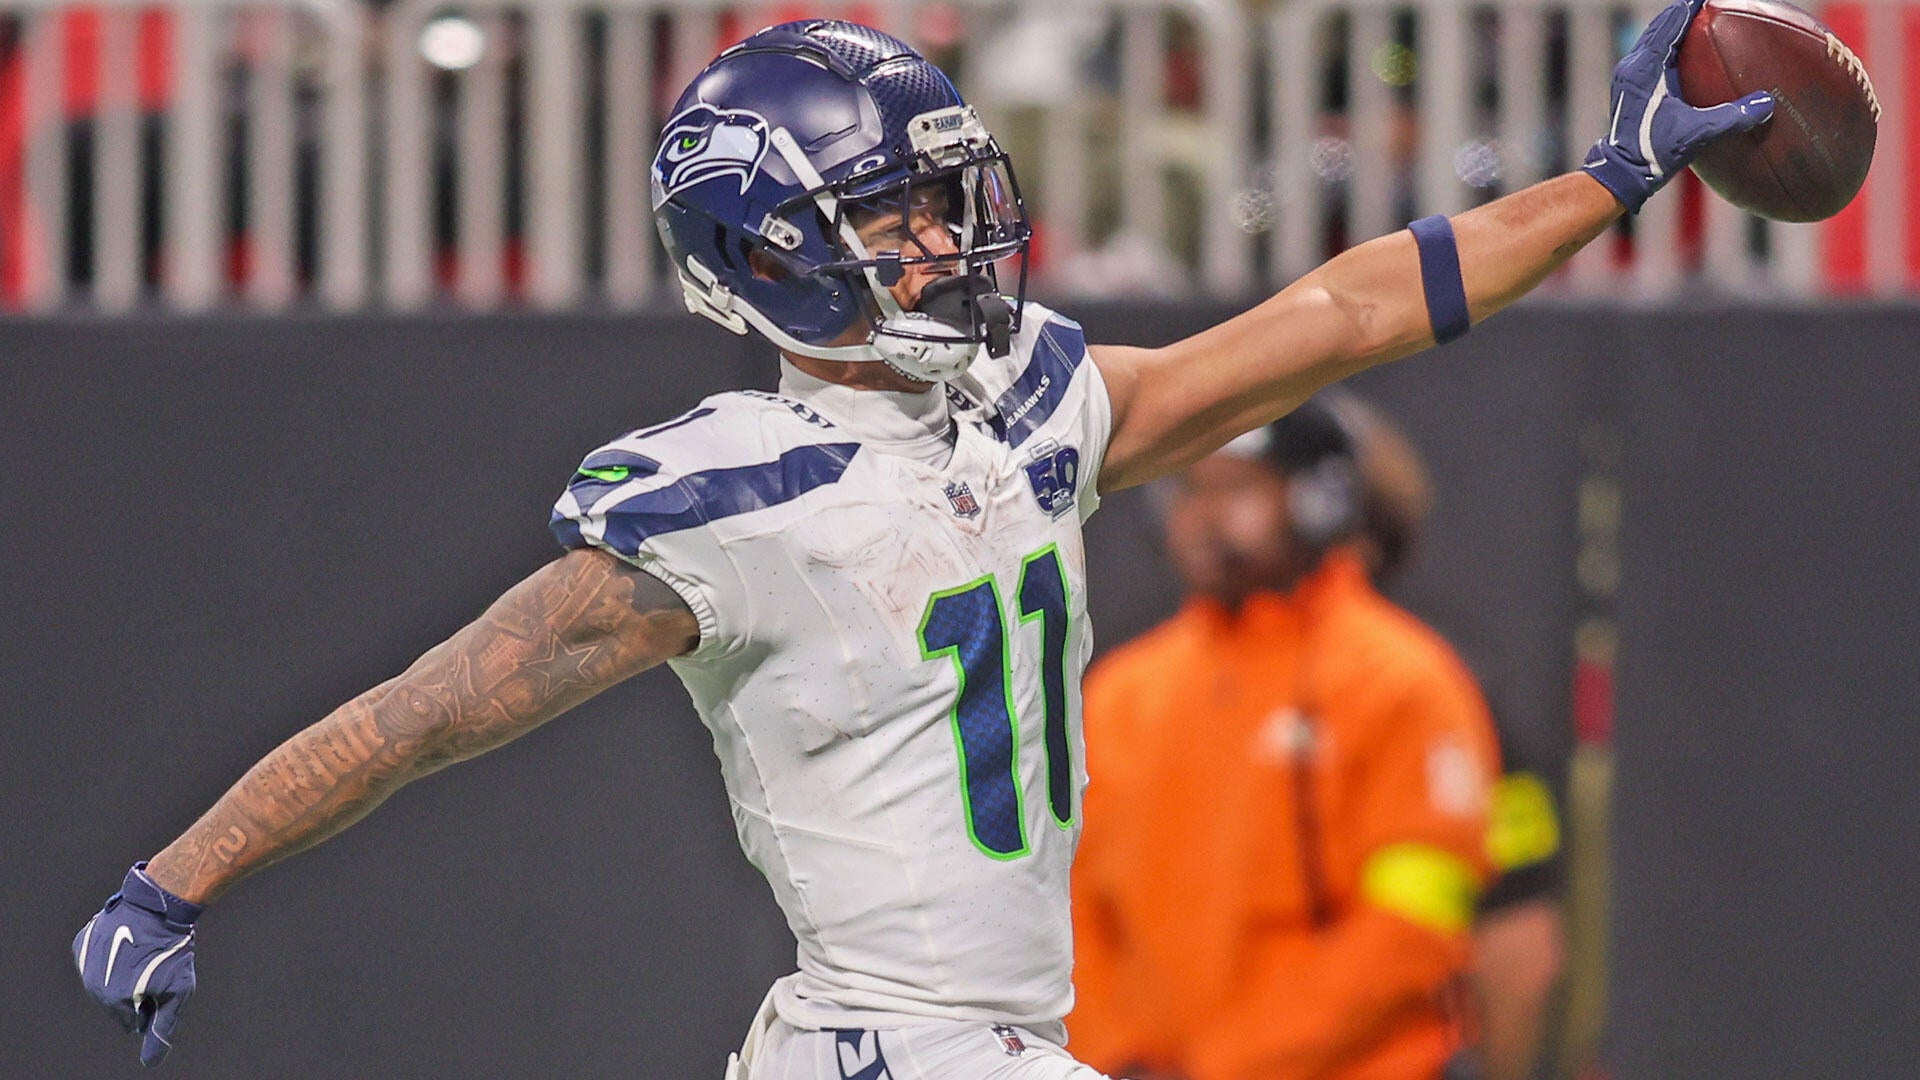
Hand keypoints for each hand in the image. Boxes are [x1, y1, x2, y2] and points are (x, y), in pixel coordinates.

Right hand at [73, 863, 204, 1066]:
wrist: (160, 905)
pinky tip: (126, 942)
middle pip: (117, 1004)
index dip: (152, 1006)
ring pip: (104, 983)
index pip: (132, 1022)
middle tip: (154, 968)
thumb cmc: (173, 949)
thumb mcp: (178, 992)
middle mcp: (92, 985)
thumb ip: (163, 1029)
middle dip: (135, 992)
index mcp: (114, 1001)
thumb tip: (151, 1063)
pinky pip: (95, 961)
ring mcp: (83, 964)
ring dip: (122, 975)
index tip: (163, 984)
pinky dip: (110, 956)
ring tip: (142, 953)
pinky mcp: (82, 944)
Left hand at [1583, 0, 1773, 211]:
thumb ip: (1732, 117)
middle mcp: (1633, 66)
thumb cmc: (1653, 152)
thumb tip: (1768, 103)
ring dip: (1676, 26)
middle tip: (1710, 2)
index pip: (1671, 23)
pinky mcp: (1630, 87)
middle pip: (1661, 25)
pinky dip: (1670, 43)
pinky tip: (1688, 48)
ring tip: (1701, 16)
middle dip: (1685, 11)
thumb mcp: (1697, 133)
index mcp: (1645, 68)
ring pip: (1654, 38)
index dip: (1691, 5)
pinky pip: (1652, 54)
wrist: (1621, 173)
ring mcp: (1629, 76)